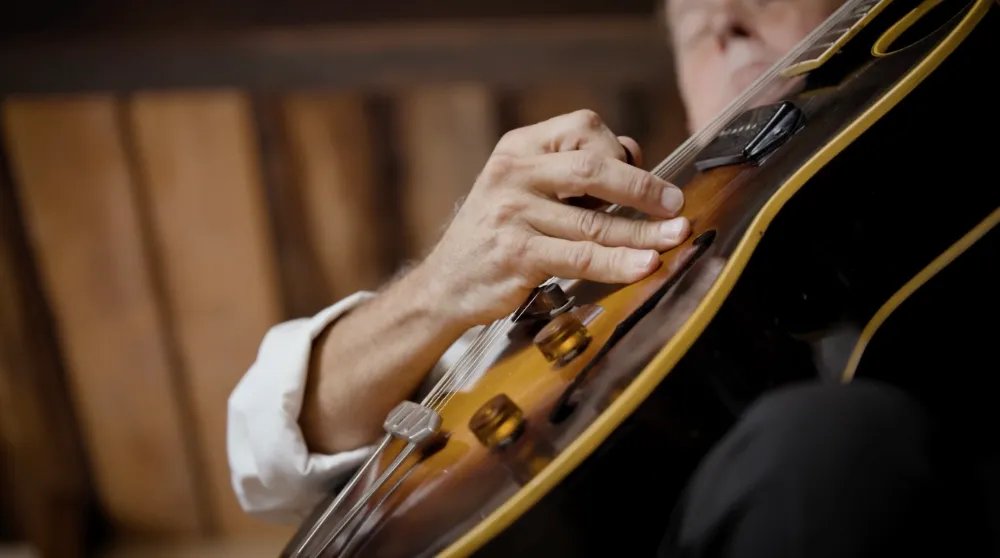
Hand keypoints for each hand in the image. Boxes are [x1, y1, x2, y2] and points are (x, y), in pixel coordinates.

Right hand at [417, 109, 690, 327]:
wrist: (444, 283)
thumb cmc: (494, 234)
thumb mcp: (520, 187)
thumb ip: (569, 170)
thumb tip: (633, 153)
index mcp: (518, 148)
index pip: (582, 127)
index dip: (620, 148)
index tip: (645, 174)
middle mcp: (513, 174)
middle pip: (593, 168)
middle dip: (642, 187)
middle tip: (675, 205)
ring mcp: (512, 214)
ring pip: (593, 221)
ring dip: (643, 232)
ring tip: (675, 238)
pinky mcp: (516, 255)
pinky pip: (580, 257)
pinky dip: (618, 263)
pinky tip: (644, 266)